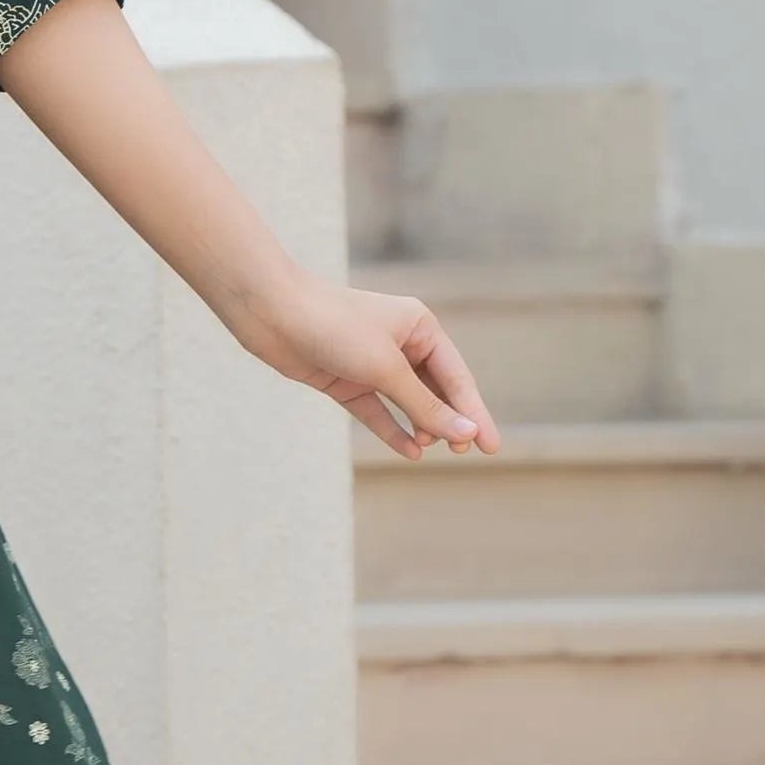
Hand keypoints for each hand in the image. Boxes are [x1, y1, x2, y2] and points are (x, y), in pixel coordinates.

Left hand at [229, 269, 501, 457]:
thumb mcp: (385, 369)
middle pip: (435, 390)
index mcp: (420, 327)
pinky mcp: (344, 380)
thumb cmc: (334, 327)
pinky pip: (376, 410)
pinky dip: (391, 429)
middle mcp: (400, 343)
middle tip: (463, 452)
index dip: (474, 413)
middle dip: (449, 421)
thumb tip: (466, 432)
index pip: (456, 377)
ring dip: (421, 425)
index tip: (491, 446)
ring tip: (431, 447)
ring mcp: (370, 363)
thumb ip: (424, 405)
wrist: (272, 313)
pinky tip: (410, 450)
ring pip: (406, 402)